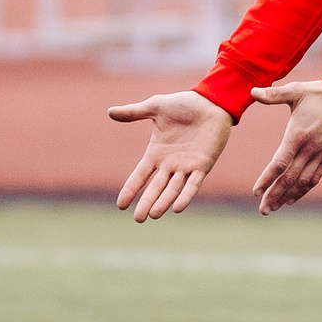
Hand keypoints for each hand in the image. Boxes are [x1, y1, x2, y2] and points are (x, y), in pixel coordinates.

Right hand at [106, 90, 232, 221]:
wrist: (211, 102)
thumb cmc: (184, 104)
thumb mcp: (155, 107)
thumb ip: (134, 112)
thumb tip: (110, 112)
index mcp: (157, 153)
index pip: (140, 175)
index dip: (131, 189)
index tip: (120, 205)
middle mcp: (170, 163)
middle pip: (155, 188)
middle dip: (146, 202)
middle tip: (138, 219)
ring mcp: (186, 166)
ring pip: (173, 189)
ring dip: (163, 202)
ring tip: (153, 215)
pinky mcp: (203, 165)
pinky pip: (193, 184)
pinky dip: (186, 196)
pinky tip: (177, 208)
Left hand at [249, 80, 321, 214]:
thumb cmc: (321, 92)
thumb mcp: (296, 90)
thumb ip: (273, 94)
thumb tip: (252, 91)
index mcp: (298, 135)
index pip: (280, 163)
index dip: (267, 179)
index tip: (256, 192)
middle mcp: (310, 149)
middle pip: (289, 178)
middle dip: (274, 195)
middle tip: (263, 210)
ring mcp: (320, 154)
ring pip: (302, 182)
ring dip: (287, 196)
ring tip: (274, 208)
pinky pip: (315, 178)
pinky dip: (303, 190)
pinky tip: (292, 198)